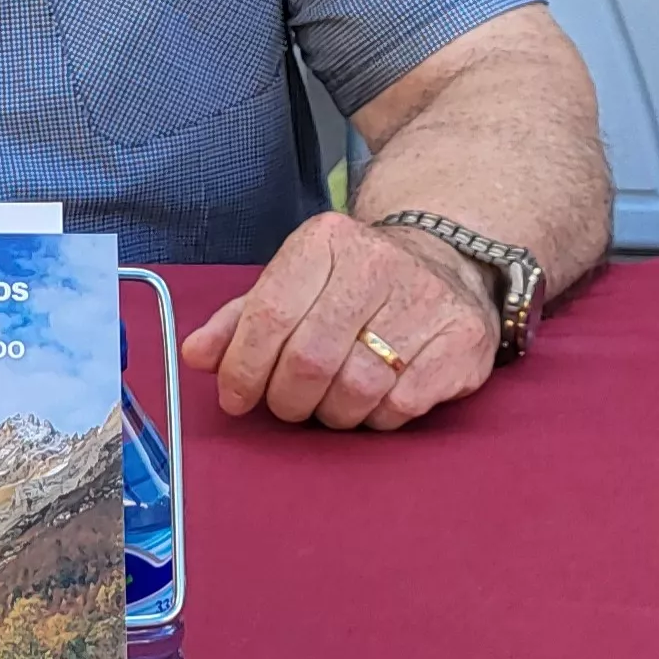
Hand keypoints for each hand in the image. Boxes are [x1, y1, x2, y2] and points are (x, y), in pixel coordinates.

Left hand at [181, 214, 498, 431]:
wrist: (445, 263)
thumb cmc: (352, 285)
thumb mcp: (292, 285)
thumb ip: (239, 320)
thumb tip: (194, 355)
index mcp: (325, 241)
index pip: (270, 314)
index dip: (243, 367)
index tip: (235, 397)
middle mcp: (377, 262)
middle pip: (310, 358)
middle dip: (287, 398)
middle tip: (286, 405)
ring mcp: (426, 299)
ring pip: (357, 388)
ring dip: (332, 412)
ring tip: (329, 402)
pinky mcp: (463, 338)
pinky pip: (403, 404)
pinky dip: (377, 418)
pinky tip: (373, 402)